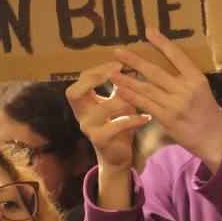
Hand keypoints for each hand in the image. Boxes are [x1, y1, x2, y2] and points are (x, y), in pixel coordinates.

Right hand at [67, 64, 151, 207]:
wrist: (118, 156)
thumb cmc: (119, 124)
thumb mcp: (119, 103)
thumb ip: (122, 87)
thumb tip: (134, 64)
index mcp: (84, 102)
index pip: (82, 79)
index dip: (98, 70)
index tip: (119, 65)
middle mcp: (82, 114)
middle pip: (74, 93)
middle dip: (94, 80)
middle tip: (116, 75)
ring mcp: (89, 128)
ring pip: (101, 109)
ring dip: (122, 102)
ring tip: (138, 99)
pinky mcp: (100, 140)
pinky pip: (116, 126)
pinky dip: (133, 120)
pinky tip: (147, 117)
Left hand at [109, 27, 221, 171]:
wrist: (214, 139)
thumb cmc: (208, 113)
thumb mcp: (202, 91)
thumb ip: (185, 79)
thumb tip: (165, 66)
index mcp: (197, 79)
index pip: (178, 56)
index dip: (162, 43)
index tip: (148, 31)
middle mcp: (186, 89)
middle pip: (156, 71)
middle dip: (135, 60)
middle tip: (119, 51)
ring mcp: (175, 104)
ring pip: (146, 88)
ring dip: (127, 79)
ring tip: (112, 70)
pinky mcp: (166, 118)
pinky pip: (145, 104)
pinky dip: (132, 96)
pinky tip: (120, 89)